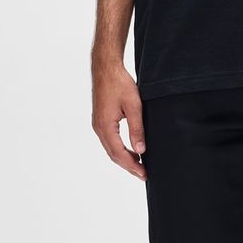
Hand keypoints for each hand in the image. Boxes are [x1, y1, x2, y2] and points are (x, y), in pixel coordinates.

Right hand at [91, 60, 146, 180]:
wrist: (106, 68)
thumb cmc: (119, 83)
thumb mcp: (133, 105)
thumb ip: (137, 129)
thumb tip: (141, 150)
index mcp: (105, 126)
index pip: (119, 154)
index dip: (132, 166)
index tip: (143, 174)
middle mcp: (98, 128)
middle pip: (113, 154)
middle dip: (128, 165)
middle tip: (143, 174)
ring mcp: (98, 124)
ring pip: (111, 148)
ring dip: (124, 158)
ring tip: (139, 164)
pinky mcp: (100, 119)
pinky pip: (109, 140)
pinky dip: (119, 148)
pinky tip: (129, 149)